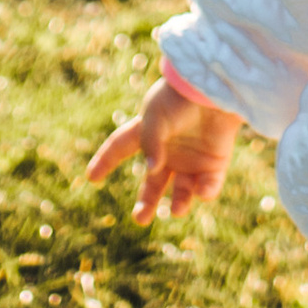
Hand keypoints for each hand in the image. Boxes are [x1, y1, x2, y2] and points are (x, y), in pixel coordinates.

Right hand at [84, 74, 241, 220]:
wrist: (216, 88)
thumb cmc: (182, 98)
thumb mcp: (156, 116)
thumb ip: (150, 143)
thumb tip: (151, 171)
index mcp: (149, 133)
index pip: (120, 148)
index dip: (105, 161)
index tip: (91, 177)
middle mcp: (169, 151)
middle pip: (153, 183)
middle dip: (146, 203)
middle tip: (140, 218)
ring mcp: (192, 158)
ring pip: (182, 191)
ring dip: (179, 203)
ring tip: (177, 210)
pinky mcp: (215, 163)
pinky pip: (209, 185)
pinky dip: (206, 191)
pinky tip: (202, 191)